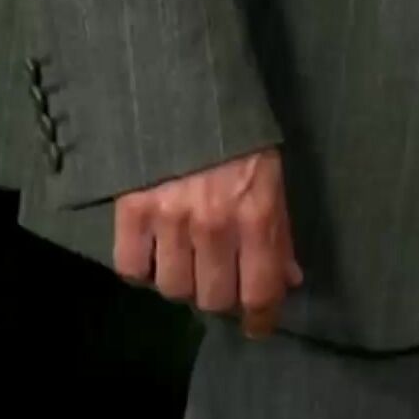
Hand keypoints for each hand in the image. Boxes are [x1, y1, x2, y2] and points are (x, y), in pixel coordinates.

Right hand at [113, 147, 303, 338]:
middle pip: (213, 299)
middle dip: (221, 299)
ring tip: (189, 266)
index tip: (258, 327)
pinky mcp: (130, 210)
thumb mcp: (273, 179)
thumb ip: (280, 234)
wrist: (184, 90)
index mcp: (258, 217)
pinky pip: (131, 268)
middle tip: (221, 283)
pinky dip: (144, 270)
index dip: (261, 319)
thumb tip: (287, 281)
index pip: (261, 291)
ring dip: (184, 285)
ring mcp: (169, 220)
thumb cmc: (238, 137)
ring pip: (173, 289)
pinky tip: (155, 255)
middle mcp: (214, 226)